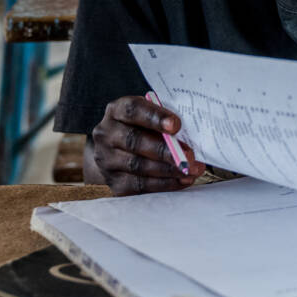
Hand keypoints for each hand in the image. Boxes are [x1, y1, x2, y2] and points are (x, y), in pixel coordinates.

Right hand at [89, 95, 205, 195]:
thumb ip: (165, 120)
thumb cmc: (143, 128)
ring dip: (168, 170)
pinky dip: (164, 184)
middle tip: (189, 156)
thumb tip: (191, 133)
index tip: (176, 125)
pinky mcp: (113, 182)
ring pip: (137, 166)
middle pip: (134, 141)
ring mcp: (106, 160)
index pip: (133, 110)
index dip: (154, 117)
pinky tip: (181, 180)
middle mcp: (106, 134)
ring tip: (191, 170)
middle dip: (165, 150)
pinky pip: (139, 186)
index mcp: (116, 111)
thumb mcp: (151, 116)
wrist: (119, 150)